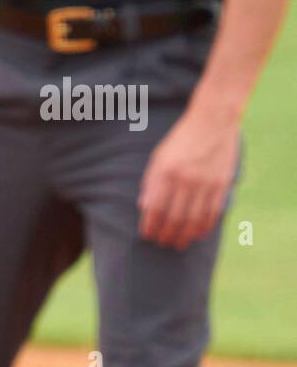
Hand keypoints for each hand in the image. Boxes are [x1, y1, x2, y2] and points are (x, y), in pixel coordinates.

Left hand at [138, 108, 239, 249]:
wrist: (213, 121)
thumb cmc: (180, 140)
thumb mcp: (159, 157)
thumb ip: (151, 182)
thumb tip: (144, 208)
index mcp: (166, 172)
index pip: (155, 208)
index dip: (151, 226)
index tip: (147, 236)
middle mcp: (185, 179)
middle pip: (174, 217)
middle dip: (167, 234)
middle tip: (162, 244)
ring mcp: (206, 182)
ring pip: (194, 219)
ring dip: (185, 235)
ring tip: (178, 244)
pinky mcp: (222, 183)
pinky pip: (213, 211)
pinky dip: (205, 226)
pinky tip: (198, 234)